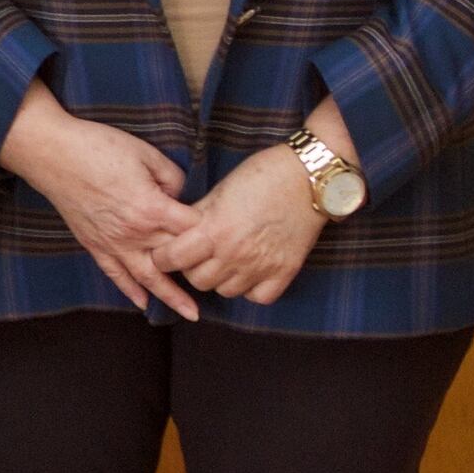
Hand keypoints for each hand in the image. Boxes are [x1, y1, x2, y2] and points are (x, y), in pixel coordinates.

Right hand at [0, 88, 201, 318]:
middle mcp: (134, 233)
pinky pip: (116, 275)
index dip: (211, 232)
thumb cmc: (99, 147)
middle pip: (175, 258)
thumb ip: (171, 178)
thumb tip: (180, 196)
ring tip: (191, 313)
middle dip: (199, 270)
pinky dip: (131, 291)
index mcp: (151, 208)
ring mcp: (113, 243)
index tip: (226, 234)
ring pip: (148, 278)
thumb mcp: (146, 153)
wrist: (52, 153)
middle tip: (222, 281)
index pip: (192, 230)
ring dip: (171, 297)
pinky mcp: (94, 244)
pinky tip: (145, 303)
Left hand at [153, 144, 323, 307]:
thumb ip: (196, 216)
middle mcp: (235, 254)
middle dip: (192, 268)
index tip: (166, 252)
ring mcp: (261, 266)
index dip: (164, 256)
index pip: (172, 259)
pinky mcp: (285, 272)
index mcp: (214, 230)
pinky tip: (250, 271)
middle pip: (197, 281)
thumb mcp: (219, 190)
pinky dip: (250, 289)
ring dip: (220, 279)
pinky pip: (257, 298)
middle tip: (199, 254)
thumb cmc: (262, 175)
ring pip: (224, 292)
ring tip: (225, 260)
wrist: (309, 176)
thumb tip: (176, 232)